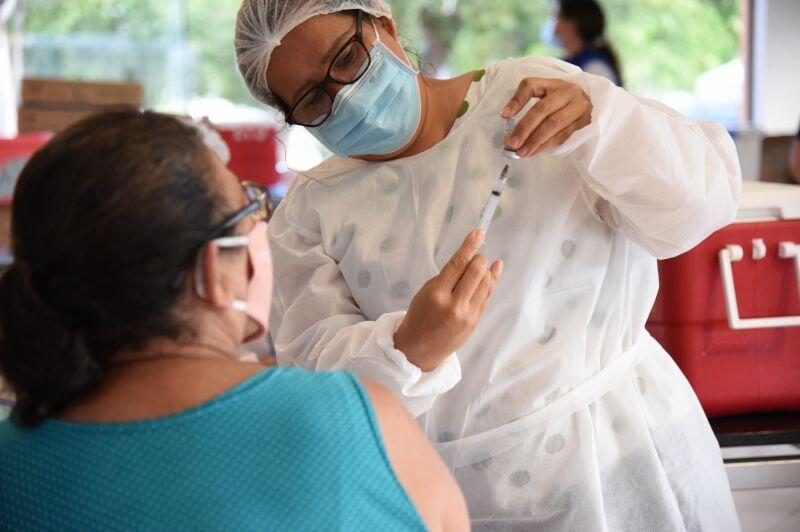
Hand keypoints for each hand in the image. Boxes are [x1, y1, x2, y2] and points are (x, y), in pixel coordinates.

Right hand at [394, 230, 502, 371]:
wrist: (419, 350)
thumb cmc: (419, 317)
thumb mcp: (425, 293)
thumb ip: (445, 278)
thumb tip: (467, 261)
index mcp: (437, 295)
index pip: (457, 264)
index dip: (470, 246)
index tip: (479, 232)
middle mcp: (454, 305)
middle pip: (476, 272)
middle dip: (479, 258)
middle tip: (478, 253)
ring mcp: (468, 314)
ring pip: (486, 283)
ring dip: (486, 269)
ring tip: (483, 262)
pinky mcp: (476, 321)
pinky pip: (487, 295)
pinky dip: (491, 281)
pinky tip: (494, 270)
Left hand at [501, 77, 591, 157]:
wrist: (590, 104)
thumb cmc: (561, 102)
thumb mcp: (544, 94)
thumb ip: (525, 101)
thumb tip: (505, 115)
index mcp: (553, 83)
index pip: (530, 85)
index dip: (516, 100)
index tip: (504, 115)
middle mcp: (568, 92)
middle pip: (543, 109)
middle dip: (525, 128)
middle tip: (512, 143)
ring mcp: (579, 107)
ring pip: (554, 125)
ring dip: (535, 141)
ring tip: (522, 152)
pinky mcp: (585, 122)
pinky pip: (563, 136)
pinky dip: (547, 145)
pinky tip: (536, 151)